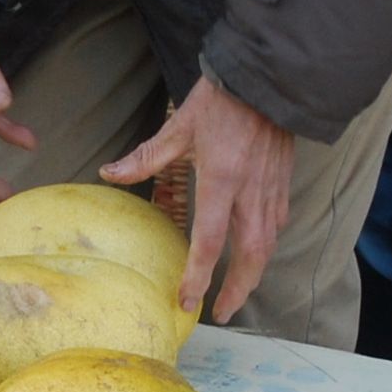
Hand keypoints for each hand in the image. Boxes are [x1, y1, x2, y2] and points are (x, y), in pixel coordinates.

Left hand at [104, 72, 291, 323]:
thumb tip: (109, 173)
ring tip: (238, 293)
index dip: (198, 277)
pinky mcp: (283, 183)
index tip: (186, 300)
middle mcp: (251, 193)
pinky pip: (277, 225)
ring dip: (253, 275)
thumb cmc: (222, 99)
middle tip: (220, 313)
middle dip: (236, 291)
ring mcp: (271, 190)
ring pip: (268, 246)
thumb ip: (146, 157)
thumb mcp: (179, 126)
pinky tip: (256, 253)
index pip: (210, 243)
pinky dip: (266, 246)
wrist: (268, 77)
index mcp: (222, 181)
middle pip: (250, 257)